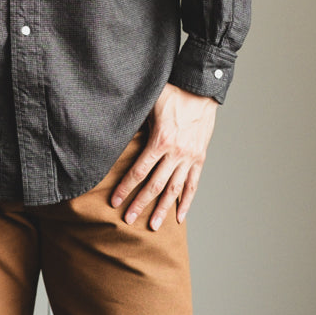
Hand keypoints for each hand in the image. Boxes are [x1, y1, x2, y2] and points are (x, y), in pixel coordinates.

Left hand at [111, 83, 217, 229]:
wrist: (200, 89)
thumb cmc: (172, 93)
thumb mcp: (150, 106)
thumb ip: (138, 125)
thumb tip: (119, 136)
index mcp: (160, 141)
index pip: (139, 171)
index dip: (125, 188)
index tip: (115, 201)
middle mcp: (176, 153)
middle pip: (154, 185)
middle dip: (139, 203)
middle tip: (128, 219)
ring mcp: (189, 158)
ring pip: (174, 189)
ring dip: (162, 209)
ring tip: (153, 225)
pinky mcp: (199, 158)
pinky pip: (192, 184)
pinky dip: (186, 201)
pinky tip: (179, 216)